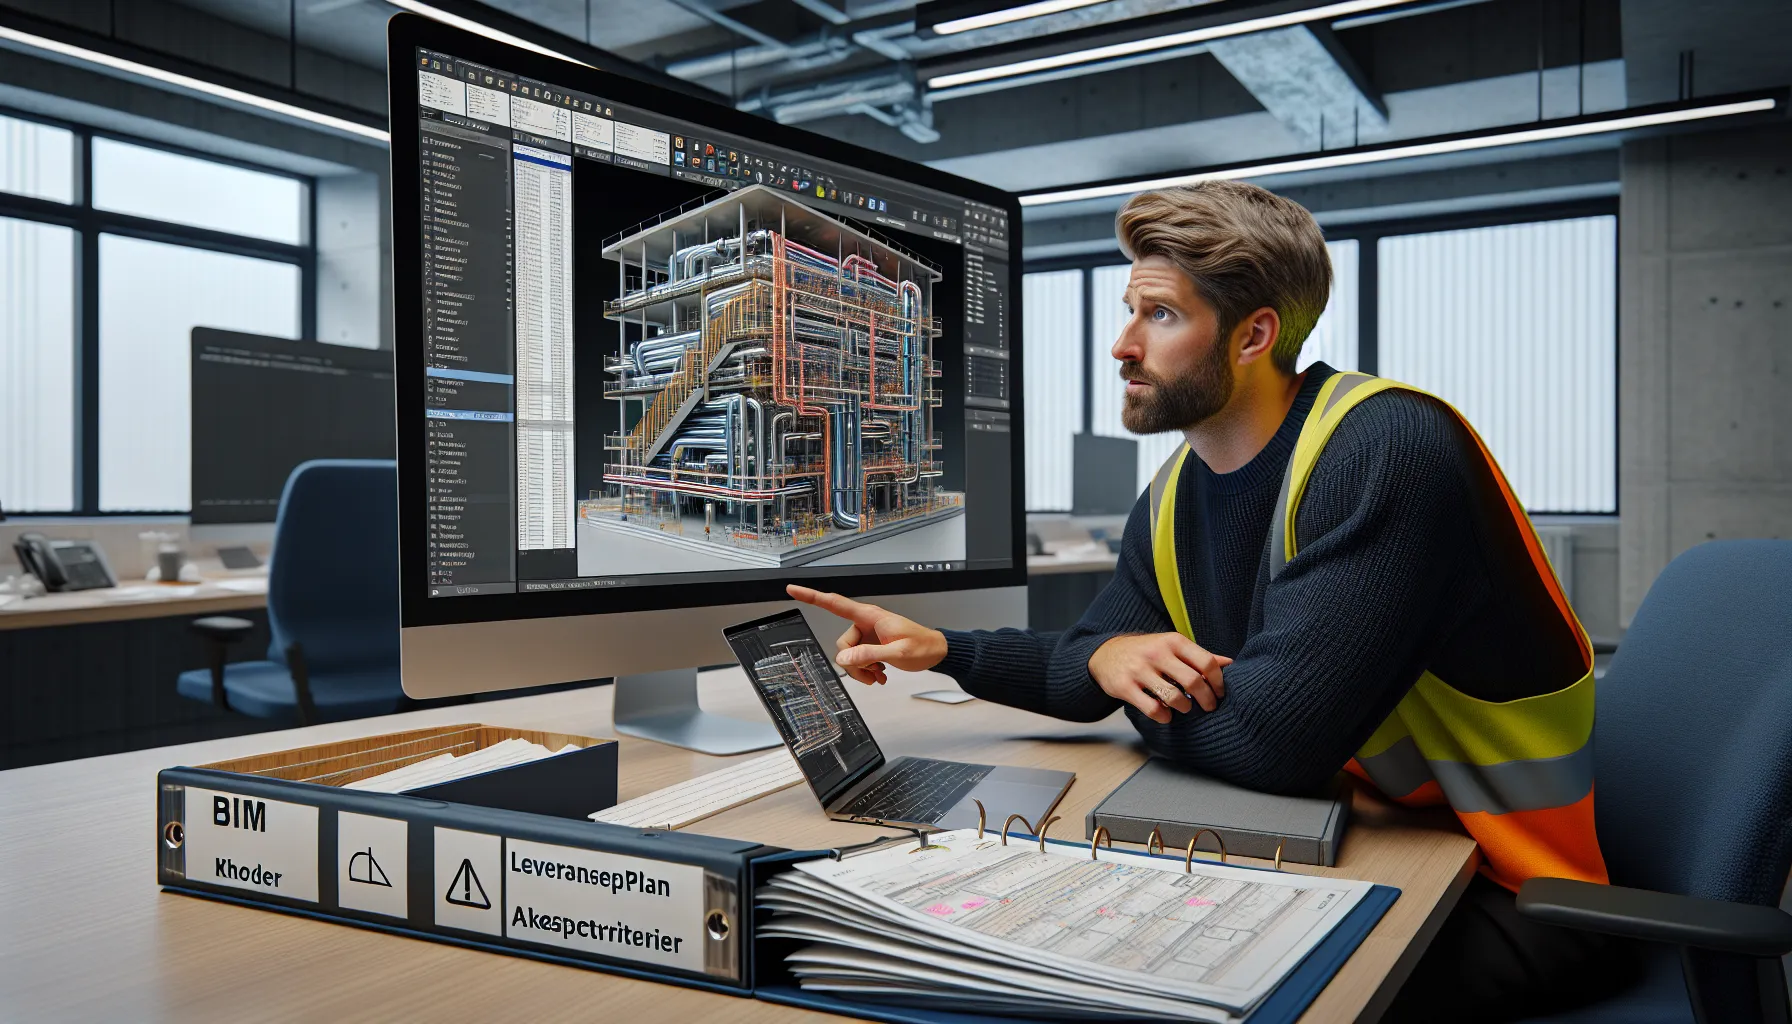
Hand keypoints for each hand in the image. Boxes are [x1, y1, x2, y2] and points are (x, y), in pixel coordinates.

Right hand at [786, 584, 947, 683]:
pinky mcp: (871, 645)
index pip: (835, 603)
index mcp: (870, 616)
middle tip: (873, 674)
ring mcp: (868, 635)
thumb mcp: (897, 653)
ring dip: (862, 670)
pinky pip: (858, 659)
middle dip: (854, 663)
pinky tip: (881, 675)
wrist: (936, 652)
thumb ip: (870, 655)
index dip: (812, 596)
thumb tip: (843, 659)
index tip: (792, 589)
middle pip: (842, 643)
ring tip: (880, 675)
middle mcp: (865, 623)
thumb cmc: (922, 646)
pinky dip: (867, 670)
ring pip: (850, 655)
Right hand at [1088, 633, 1230, 723]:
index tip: (1219, 693)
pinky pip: (1153, 709)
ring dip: (1185, 708)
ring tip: (1185, 708)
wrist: (1105, 653)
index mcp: (1173, 641)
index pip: (1206, 662)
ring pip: (1174, 698)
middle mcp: (1156, 653)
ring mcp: (1139, 670)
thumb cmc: (1147, 652)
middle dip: (1207, 700)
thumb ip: (1198, 655)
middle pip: (1193, 681)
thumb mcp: (1171, 646)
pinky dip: (1164, 716)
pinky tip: (1165, 714)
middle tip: (1209, 707)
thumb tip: (1229, 663)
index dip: (1218, 682)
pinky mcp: (1124, 687)